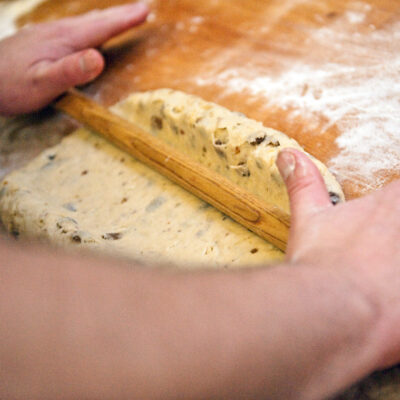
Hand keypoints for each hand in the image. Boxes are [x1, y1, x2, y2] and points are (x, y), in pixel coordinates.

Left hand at [0, 2, 148, 115]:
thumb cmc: (11, 86)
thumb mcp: (42, 83)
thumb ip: (70, 70)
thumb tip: (99, 57)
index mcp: (64, 40)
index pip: (101, 26)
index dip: (125, 19)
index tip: (146, 10)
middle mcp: (58, 31)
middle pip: (96, 20)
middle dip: (121, 14)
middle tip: (143, 8)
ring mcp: (49, 34)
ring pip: (86, 23)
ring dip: (107, 18)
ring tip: (123, 16)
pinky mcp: (43, 40)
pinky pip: (75, 29)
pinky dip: (92, 26)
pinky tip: (89, 31)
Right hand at [277, 149, 399, 368]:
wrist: (331, 308)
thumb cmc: (322, 263)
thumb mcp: (309, 218)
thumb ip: (305, 183)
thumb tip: (288, 155)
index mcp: (394, 203)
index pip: (399, 193)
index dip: (390, 210)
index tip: (379, 227)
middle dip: (391, 239)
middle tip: (377, 254)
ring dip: (394, 261)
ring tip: (381, 274)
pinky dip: (397, 296)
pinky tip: (386, 299)